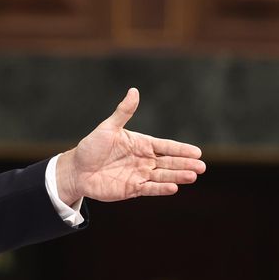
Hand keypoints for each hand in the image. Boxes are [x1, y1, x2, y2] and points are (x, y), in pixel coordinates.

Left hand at [56, 88, 205, 203]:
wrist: (76, 170)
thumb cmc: (91, 147)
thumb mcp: (108, 128)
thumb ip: (124, 112)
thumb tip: (134, 90)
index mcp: (141, 144)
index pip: (166, 146)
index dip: (181, 149)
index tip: (197, 152)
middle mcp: (143, 160)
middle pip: (169, 162)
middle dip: (185, 164)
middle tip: (202, 167)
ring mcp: (139, 175)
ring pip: (163, 176)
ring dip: (178, 176)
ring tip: (193, 176)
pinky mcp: (132, 189)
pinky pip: (150, 188)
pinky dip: (161, 189)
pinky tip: (174, 188)